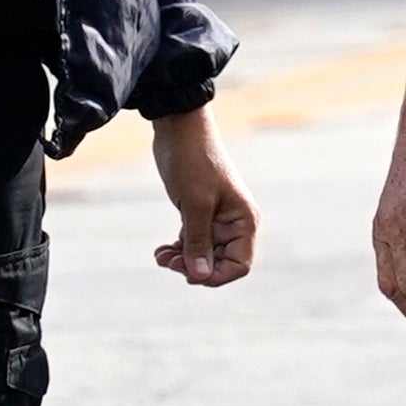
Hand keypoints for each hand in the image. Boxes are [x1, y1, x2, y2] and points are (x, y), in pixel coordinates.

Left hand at [146, 109, 255, 287]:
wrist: (179, 129)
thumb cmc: (193, 161)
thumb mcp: (195, 205)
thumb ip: (198, 243)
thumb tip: (200, 276)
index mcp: (243, 221)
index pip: (239, 264)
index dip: (216, 276)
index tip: (189, 274)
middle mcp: (234, 223)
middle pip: (220, 263)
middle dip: (195, 268)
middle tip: (168, 263)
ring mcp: (216, 219)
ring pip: (204, 255)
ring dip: (183, 261)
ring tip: (161, 257)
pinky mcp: (198, 214)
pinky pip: (192, 242)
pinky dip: (178, 250)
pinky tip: (161, 251)